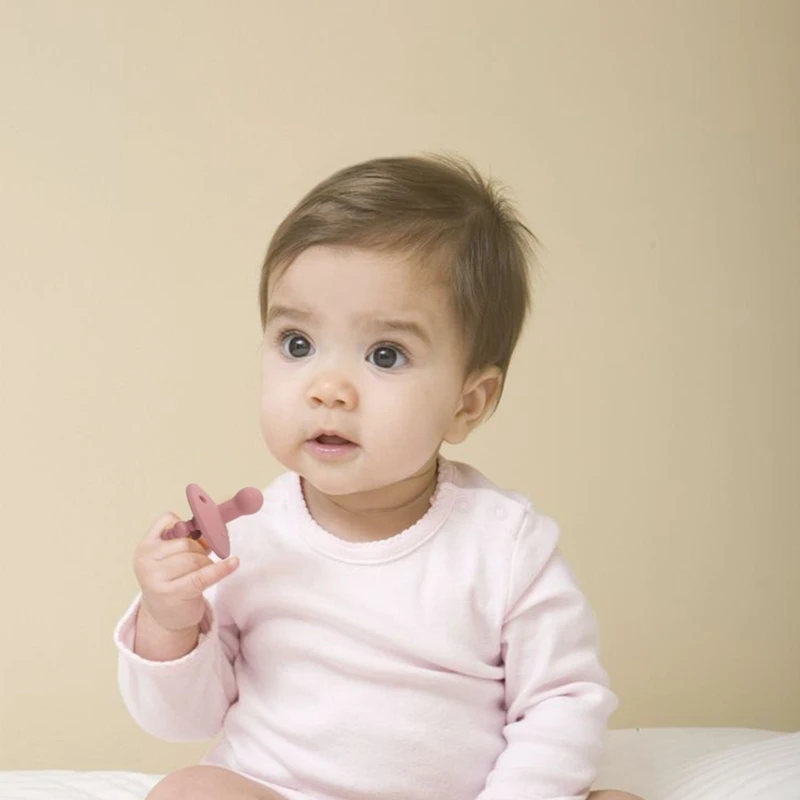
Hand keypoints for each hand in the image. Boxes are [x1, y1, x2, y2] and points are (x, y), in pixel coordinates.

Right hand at [133, 512, 239, 632]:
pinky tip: (234, 563)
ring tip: (204, 571)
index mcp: (144, 547)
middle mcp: (145, 562)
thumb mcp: (172, 558)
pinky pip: (202, 576)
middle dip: (200, 549)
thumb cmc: (172, 580)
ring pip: (194, 558)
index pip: (168, 521)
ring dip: (207, 563)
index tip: (197, 533)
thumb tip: (213, 529)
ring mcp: (156, 579)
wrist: (165, 616)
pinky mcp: (172, 594)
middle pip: (185, 542)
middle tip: (202, 560)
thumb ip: (189, 540)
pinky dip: (220, 569)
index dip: (187, 526)